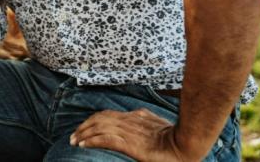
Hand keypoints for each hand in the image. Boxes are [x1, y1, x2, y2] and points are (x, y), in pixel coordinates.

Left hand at [70, 109, 203, 161]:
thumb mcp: (157, 125)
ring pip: (99, 127)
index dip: (93, 121)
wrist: (186, 144)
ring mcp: (129, 131)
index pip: (107, 115)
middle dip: (84, 127)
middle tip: (73, 136)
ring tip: (74, 141)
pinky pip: (105, 139)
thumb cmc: (176, 138)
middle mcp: (129, 121)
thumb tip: (139, 116)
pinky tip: (83, 145)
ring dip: (83, 134)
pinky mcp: (130, 143)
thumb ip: (145, 121)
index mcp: (135, 117)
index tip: (84, 129)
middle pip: (99, 119)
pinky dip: (91, 141)